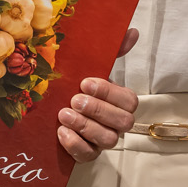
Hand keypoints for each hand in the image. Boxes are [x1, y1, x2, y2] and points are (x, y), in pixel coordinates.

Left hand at [58, 29, 138, 162]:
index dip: (109, 92)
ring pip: (107, 140)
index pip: (129, 100)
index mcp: (121, 102)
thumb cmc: (78, 86)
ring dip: (85, 126)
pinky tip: (61, 132)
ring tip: (64, 114)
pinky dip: (75, 145)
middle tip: (75, 99)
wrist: (54, 108)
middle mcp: (117, 123)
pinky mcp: (87, 154)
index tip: (85, 82)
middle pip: (123, 122)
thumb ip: (114, 51)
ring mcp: (103, 140)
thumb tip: (133, 31)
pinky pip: (89, 155)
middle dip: (98, 110)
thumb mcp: (93, 66)